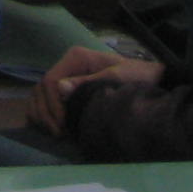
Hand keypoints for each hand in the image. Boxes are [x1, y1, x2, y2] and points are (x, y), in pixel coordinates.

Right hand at [27, 44, 159, 135]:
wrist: (153, 79)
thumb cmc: (137, 78)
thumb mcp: (117, 78)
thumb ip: (88, 83)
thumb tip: (61, 89)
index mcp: (76, 58)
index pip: (50, 80)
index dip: (53, 105)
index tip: (64, 126)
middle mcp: (68, 65)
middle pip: (41, 88)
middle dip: (46, 112)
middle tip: (59, 133)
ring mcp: (67, 76)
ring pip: (39, 93)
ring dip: (42, 113)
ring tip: (56, 132)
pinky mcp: (69, 88)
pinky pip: (44, 98)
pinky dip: (42, 112)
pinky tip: (50, 126)